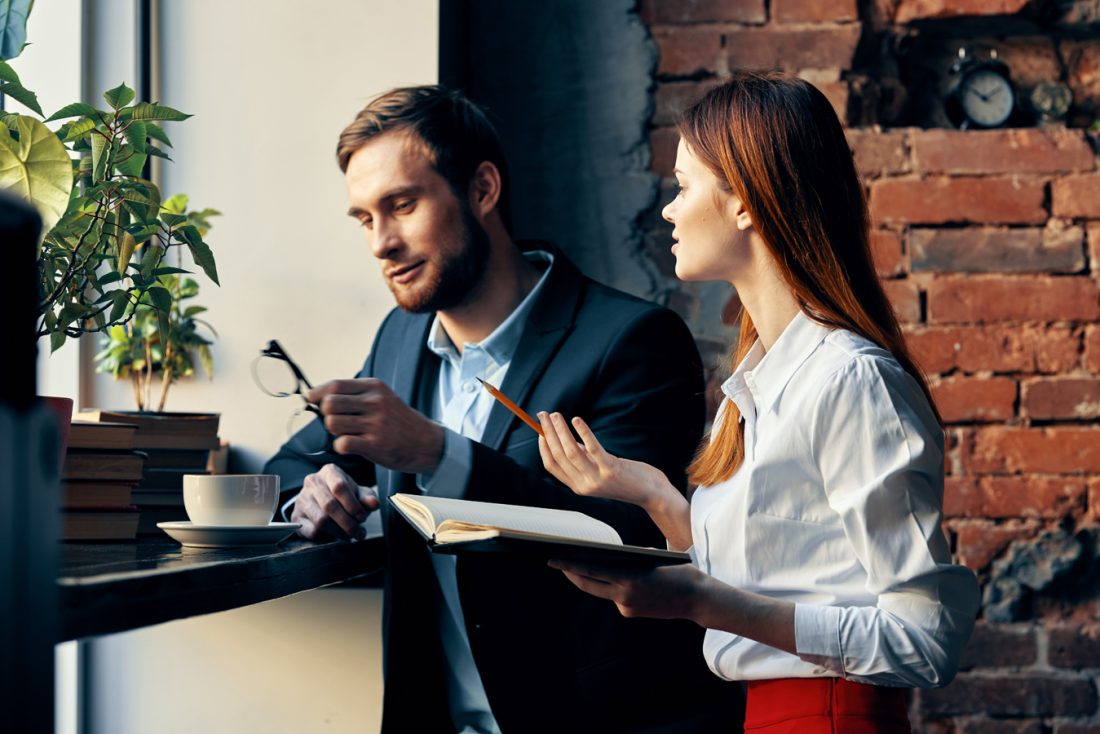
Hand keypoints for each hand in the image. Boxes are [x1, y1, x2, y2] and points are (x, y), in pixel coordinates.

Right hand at [292, 463, 379, 539]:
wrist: (322, 500)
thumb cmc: (343, 495)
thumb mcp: (358, 493)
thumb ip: (368, 498)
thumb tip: (373, 504)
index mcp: (329, 472)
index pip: (339, 486)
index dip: (353, 505)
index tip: (362, 516)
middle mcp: (312, 482)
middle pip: (330, 506)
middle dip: (348, 523)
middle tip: (358, 531)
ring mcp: (301, 499)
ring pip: (321, 520)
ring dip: (338, 531)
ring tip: (348, 534)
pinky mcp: (296, 516)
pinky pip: (311, 530)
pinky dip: (326, 536)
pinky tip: (334, 535)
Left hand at [307, 378, 443, 473]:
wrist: (426, 442)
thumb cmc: (397, 421)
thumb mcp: (382, 398)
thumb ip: (355, 395)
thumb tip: (318, 397)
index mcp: (375, 387)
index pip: (335, 385)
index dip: (317, 393)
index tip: (311, 400)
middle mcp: (375, 402)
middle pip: (329, 404)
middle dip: (326, 414)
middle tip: (337, 422)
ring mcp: (376, 423)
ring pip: (332, 423)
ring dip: (333, 431)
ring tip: (346, 433)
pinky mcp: (376, 445)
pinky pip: (342, 443)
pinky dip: (340, 446)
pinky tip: (350, 446)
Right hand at [537, 411, 670, 508]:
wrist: (650, 492)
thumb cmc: (626, 479)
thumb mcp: (599, 470)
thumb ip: (583, 458)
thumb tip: (566, 438)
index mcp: (578, 486)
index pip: (552, 465)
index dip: (544, 446)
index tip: (540, 430)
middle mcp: (584, 484)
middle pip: (559, 455)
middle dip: (549, 433)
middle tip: (544, 415)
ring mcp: (596, 478)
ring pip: (571, 451)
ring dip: (561, 430)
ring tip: (557, 415)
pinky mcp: (610, 469)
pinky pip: (592, 448)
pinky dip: (583, 432)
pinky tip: (577, 420)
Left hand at [549, 560, 705, 620]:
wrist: (697, 598)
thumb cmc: (677, 572)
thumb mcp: (651, 557)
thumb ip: (627, 559)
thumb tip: (608, 559)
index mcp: (628, 577)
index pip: (591, 570)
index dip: (570, 565)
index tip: (554, 559)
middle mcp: (624, 594)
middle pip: (589, 583)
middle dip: (571, 572)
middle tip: (556, 562)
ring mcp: (626, 607)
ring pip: (601, 591)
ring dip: (591, 580)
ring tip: (578, 567)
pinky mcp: (630, 613)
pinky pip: (615, 598)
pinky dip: (614, 588)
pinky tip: (616, 580)